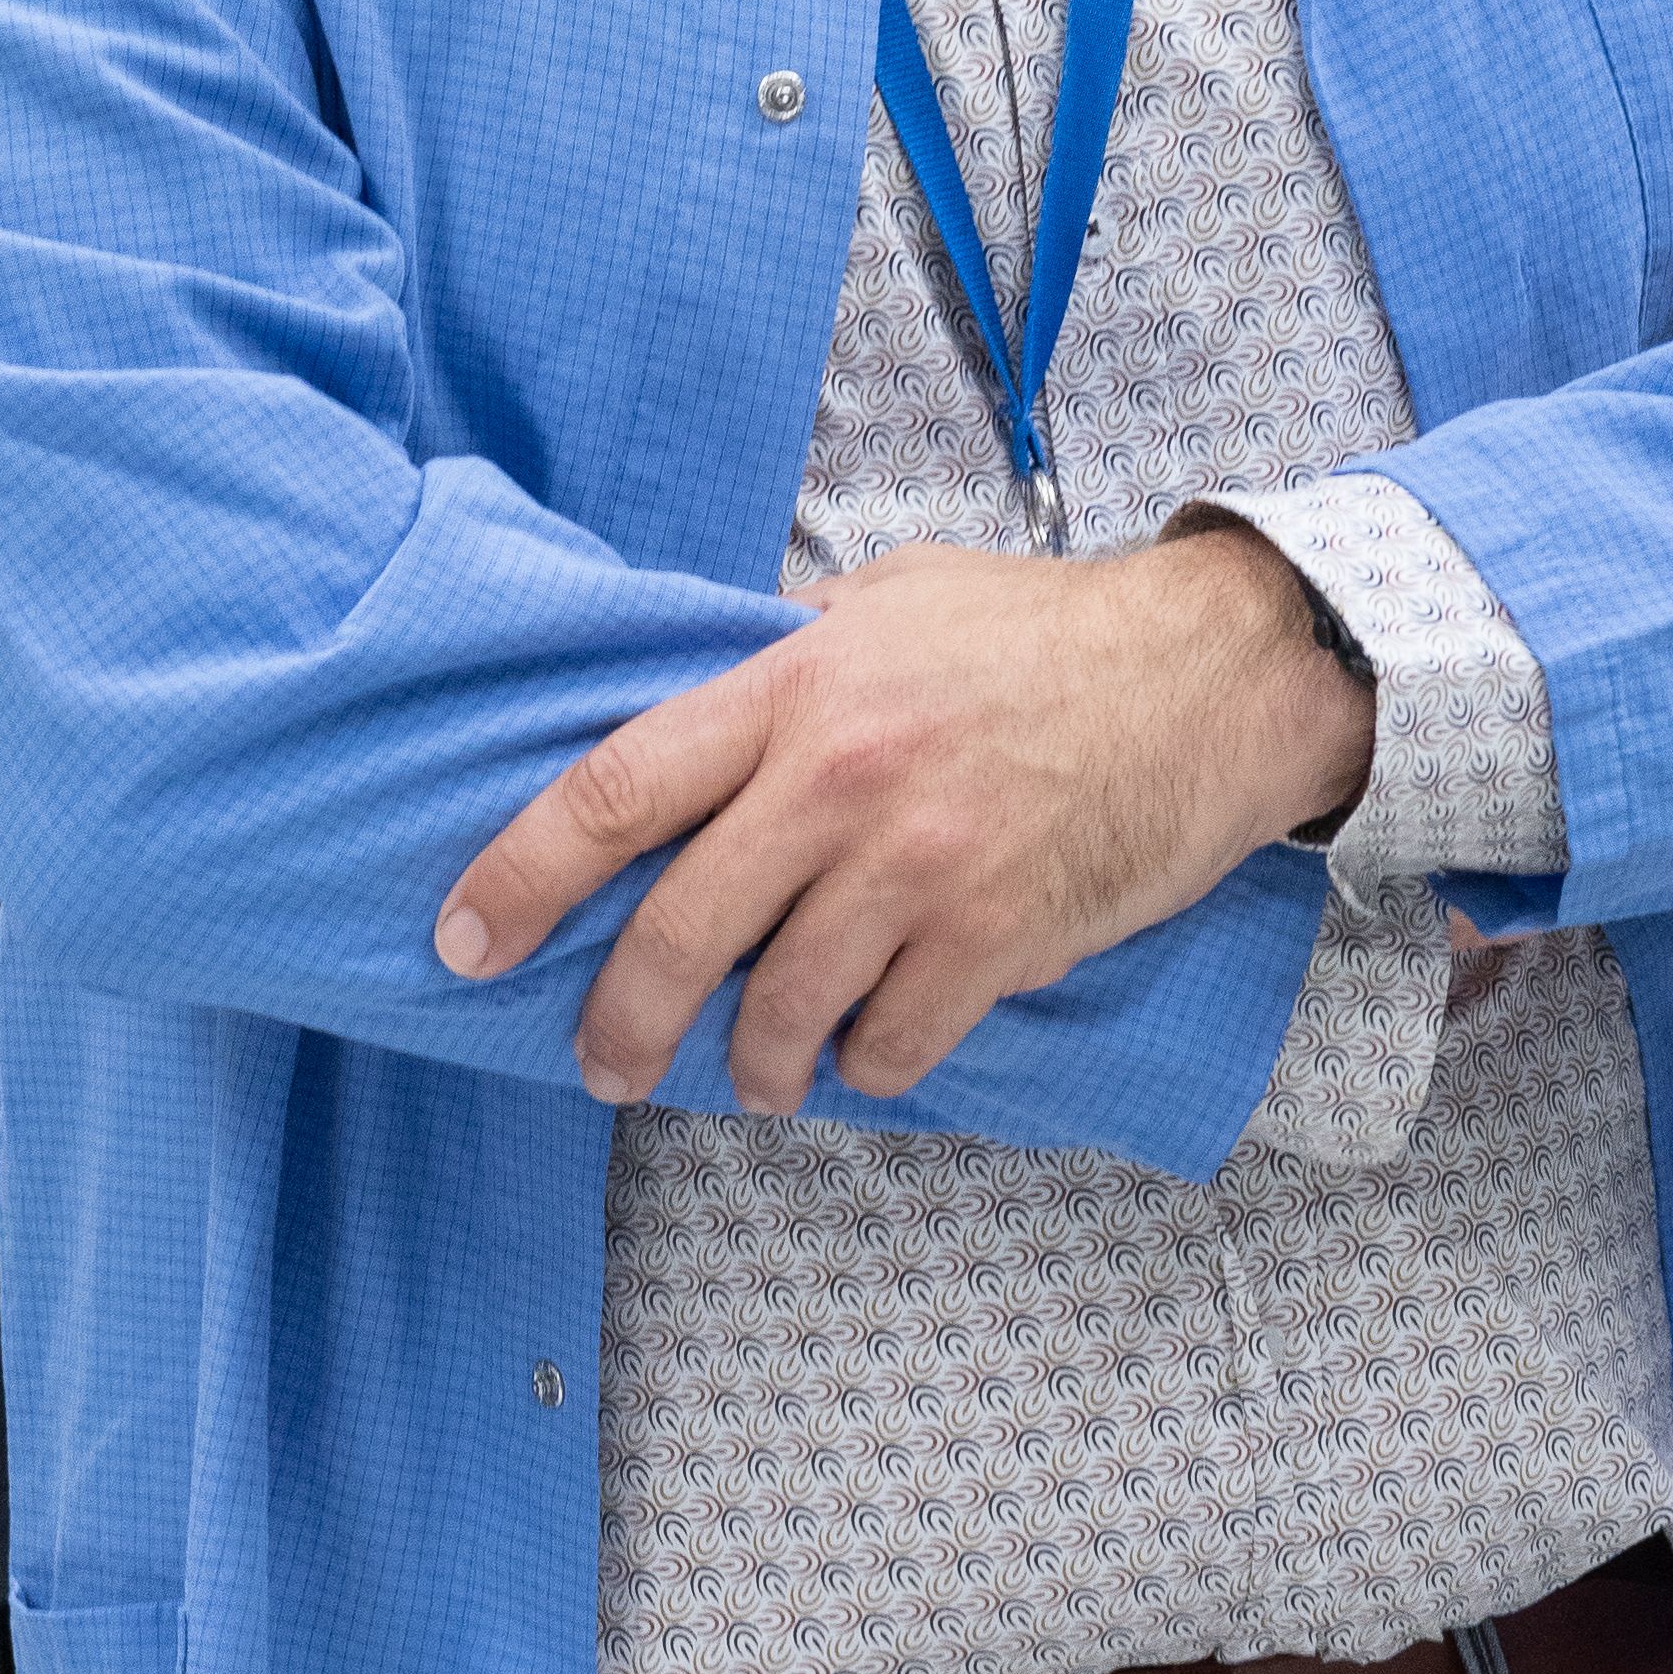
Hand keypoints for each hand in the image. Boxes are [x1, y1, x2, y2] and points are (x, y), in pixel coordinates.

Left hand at [432, 521, 1371, 1114]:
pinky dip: (868, 1065)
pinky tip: (872, 1047)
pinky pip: (890, 1046)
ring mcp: (918, 868)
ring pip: (782, 1011)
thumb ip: (790, 654)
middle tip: (601, 1065)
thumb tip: (701, 686)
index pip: (618, 787)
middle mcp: (840, 779)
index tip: (463, 938)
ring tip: (757, 1073)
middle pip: (680, 929)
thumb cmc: (1043, 632)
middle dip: (619, 1023)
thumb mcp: (892, 600)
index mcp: (796, 683)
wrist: (1208, 676)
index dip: (523, 874)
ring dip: (754, 1065)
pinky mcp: (995, 939)